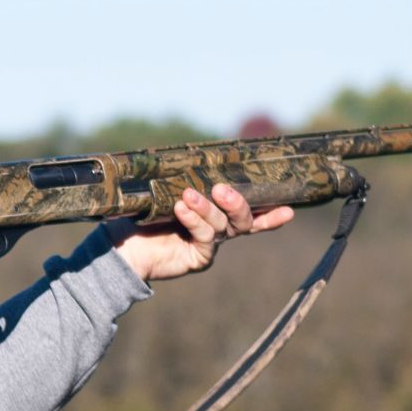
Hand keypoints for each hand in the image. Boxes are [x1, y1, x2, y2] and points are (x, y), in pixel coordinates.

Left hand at [107, 183, 294, 282]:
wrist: (121, 247)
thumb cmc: (141, 215)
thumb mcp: (164, 191)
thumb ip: (182, 176)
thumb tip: (188, 153)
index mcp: (217, 213)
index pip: (250, 211)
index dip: (271, 212)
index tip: (290, 209)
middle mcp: (219, 230)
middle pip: (244, 219)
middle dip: (238, 203)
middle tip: (223, 190)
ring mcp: (210, 244)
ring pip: (222, 225)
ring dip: (207, 208)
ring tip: (188, 196)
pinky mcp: (199, 258)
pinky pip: (205, 237)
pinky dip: (195, 220)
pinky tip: (182, 208)